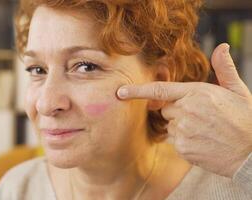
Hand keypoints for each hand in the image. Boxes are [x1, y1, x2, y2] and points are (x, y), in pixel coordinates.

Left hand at [117, 43, 251, 177]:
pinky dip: (185, 142)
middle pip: (166, 109)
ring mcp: (184, 130)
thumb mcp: (237, 90)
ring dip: (182, 127)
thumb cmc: (245, 120)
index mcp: (196, 93)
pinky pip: (175, 141)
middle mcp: (186, 110)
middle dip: (178, 111)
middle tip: (201, 117)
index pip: (159, 90)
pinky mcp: (183, 148)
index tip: (120, 92)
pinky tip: (203, 142)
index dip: (137, 91)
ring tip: (205, 130)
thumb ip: (225, 69)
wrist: (251, 153)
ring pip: (170, 126)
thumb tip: (222, 47)